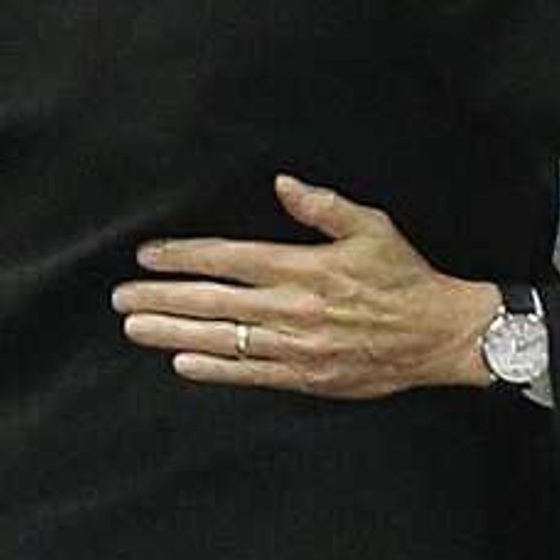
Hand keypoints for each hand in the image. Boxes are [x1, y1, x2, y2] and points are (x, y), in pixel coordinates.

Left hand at [113, 177, 495, 398]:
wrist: (439, 335)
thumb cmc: (405, 278)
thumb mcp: (371, 227)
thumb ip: (323, 206)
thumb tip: (282, 183)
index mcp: (303, 268)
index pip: (228, 259)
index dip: (183, 257)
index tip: (147, 256)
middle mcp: (291, 308)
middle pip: (212, 301)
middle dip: (161, 297)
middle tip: (121, 296)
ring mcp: (295, 347)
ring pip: (221, 339)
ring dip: (172, 333)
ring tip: (135, 327)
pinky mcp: (304, 377)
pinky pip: (249, 373)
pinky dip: (213, 369)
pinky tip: (180, 361)